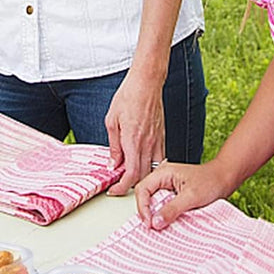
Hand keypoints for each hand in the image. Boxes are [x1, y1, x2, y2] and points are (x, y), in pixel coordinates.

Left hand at [105, 70, 162, 195]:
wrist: (146, 83)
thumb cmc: (128, 97)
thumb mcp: (112, 121)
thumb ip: (113, 146)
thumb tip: (113, 164)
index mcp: (133, 142)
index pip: (131, 174)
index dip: (122, 187)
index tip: (114, 190)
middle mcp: (148, 144)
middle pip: (143, 176)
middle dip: (131, 186)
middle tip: (119, 186)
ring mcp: (157, 141)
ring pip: (153, 169)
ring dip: (143, 178)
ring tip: (131, 178)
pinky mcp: (162, 137)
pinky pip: (160, 159)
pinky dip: (152, 167)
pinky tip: (144, 165)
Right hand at [134, 159, 228, 228]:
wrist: (225, 180)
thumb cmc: (211, 181)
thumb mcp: (191, 197)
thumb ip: (172, 209)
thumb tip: (156, 222)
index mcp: (163, 173)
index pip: (143, 190)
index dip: (143, 208)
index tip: (149, 223)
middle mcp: (163, 179)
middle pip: (146, 197)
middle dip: (148, 213)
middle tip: (153, 227)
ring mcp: (168, 187)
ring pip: (154, 203)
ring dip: (156, 215)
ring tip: (160, 227)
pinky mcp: (174, 196)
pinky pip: (163, 206)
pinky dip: (164, 215)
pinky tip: (168, 223)